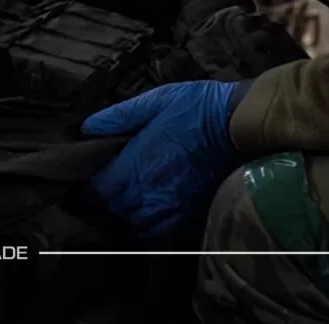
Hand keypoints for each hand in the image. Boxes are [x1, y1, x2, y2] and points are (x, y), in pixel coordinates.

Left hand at [82, 80, 249, 236]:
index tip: (102, 169)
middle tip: (118, 180)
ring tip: (136, 195)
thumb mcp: (158, 99)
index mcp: (138, 161)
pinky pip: (160, 229)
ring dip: (131, 211)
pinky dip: (152, 222)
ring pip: (135, 221)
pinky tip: (155, 206)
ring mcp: (171, 203)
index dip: (97, 180)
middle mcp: (150, 188)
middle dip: (112, 195)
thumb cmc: (198, 106)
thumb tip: (88, 127)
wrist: (240, 123)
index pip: (99, 187)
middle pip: (114, 207)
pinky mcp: (190, 210)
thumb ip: (120, 115)